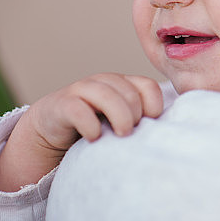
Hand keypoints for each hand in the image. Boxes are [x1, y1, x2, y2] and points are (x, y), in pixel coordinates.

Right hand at [0, 74, 162, 190]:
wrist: (50, 130)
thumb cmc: (93, 128)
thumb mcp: (119, 122)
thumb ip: (139, 121)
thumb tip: (168, 135)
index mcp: (121, 84)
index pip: (147, 86)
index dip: (153, 106)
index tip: (149, 125)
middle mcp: (103, 82)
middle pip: (129, 92)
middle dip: (135, 115)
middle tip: (130, 134)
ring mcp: (80, 90)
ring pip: (106, 94)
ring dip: (119, 116)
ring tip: (121, 135)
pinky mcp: (61, 104)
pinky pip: (78, 109)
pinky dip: (89, 124)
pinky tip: (94, 138)